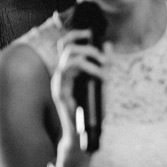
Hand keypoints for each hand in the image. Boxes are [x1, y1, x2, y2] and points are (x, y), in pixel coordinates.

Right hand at [51, 30, 107, 155]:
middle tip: (104, 57)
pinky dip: (90, 69)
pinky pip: (69, 71)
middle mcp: (61, 74)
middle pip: (67, 46)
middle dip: (88, 47)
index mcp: (69, 71)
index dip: (76, 34)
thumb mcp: (102, 82)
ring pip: (69, 57)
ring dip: (89, 56)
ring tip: (105, 65)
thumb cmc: (91, 110)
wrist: (83, 133)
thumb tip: (108, 44)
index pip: (66, 45)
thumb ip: (104, 64)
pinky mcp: (60, 91)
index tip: (90, 32)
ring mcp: (59, 82)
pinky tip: (102, 76)